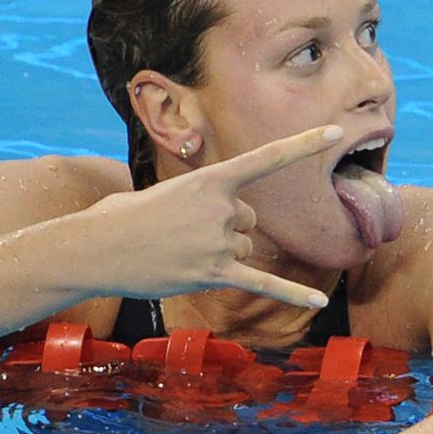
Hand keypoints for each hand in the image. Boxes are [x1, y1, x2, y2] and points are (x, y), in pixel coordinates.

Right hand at [90, 125, 343, 306]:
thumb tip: (217, 228)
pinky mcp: (214, 274)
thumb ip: (199, 200)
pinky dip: (292, 293)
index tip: (336, 133)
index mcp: (210, 179)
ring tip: (183, 255)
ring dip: (222, 256)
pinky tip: (319, 300)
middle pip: (250, 222)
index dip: (303, 145)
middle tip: (186, 235)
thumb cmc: (121, 217)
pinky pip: (262, 283)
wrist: (96, 249)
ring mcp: (219, 243)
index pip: (266, 158)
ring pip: (246, 252)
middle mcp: (222, 208)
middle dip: (227, 229)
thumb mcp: (163, 192)